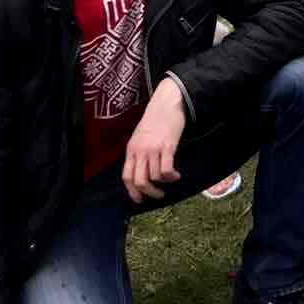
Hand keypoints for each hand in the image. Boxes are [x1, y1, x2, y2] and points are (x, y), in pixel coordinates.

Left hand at [122, 78, 186, 202]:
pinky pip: (166, 169)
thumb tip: (142, 171)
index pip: (127, 177)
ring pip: (154, 177)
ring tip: (171, 180)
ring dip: (163, 184)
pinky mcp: (167, 146)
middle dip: (149, 193)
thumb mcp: (140, 137)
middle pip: (139, 181)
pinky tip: (176, 175)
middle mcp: (140, 151)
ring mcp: (153, 149)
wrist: (166, 104)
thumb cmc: (155, 120)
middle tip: (158, 195)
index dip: (133, 191)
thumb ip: (138, 152)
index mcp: (131, 150)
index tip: (140, 199)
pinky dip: (171, 177)